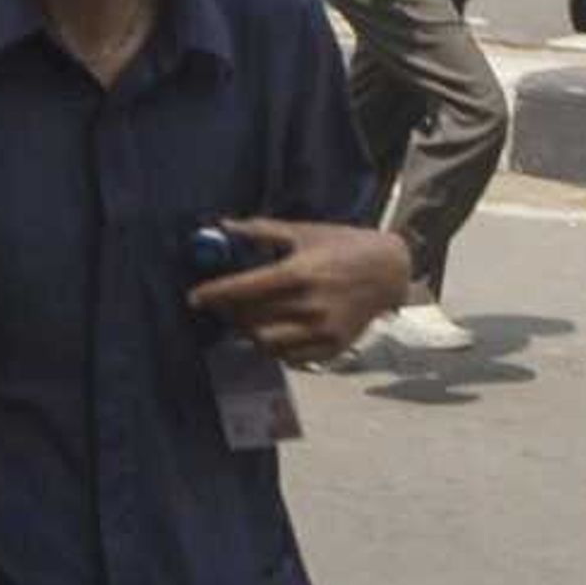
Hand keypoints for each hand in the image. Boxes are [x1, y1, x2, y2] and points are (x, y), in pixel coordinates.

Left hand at [189, 219, 413, 359]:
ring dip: (248, 333)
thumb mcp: (305, 231)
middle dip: (228, 313)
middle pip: (249, 318)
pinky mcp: (332, 347)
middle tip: (221, 307)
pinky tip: (270, 333)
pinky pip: (289, 357)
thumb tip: (224, 226)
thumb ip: (262, 230)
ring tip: (245, 321)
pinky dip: (273, 348)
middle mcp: (309, 305)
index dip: (214, 295)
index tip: (195, 298)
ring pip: (266, 342)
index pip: (243, 289)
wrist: (390, 270)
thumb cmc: (344, 245)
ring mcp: (322, 330)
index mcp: (299, 273)